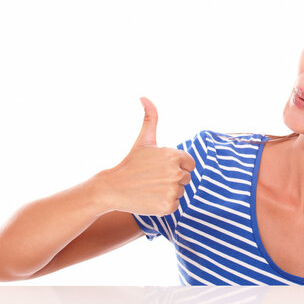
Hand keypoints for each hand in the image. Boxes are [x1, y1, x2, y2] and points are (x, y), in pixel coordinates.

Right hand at [96, 97, 195, 215]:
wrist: (113, 188)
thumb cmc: (131, 162)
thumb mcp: (144, 140)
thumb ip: (150, 118)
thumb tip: (144, 97)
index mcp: (175, 155)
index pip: (190, 163)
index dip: (177, 165)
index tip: (160, 167)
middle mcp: (176, 173)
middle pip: (186, 178)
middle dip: (172, 178)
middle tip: (153, 178)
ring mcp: (172, 190)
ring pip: (181, 191)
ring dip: (168, 191)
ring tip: (150, 187)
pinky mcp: (168, 207)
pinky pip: (175, 205)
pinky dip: (164, 204)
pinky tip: (150, 198)